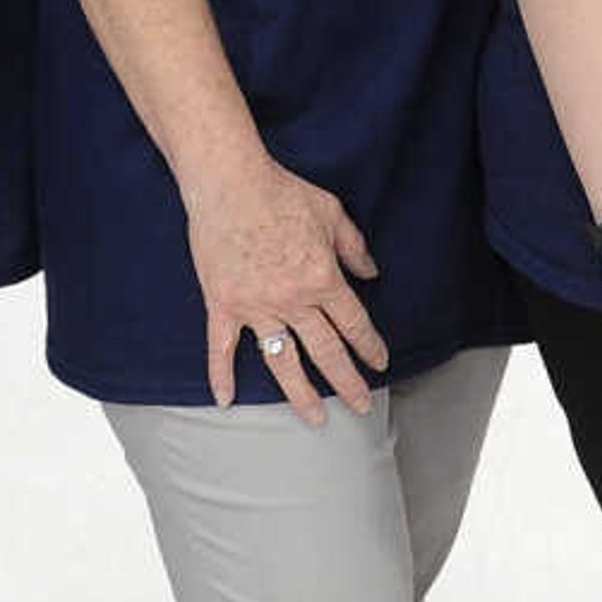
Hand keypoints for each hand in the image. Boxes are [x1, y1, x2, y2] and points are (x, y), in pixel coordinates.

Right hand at [186, 153, 386, 425]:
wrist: (229, 182)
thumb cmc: (282, 191)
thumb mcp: (332, 213)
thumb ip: (354, 247)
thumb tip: (373, 273)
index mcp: (323, 279)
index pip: (354, 324)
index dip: (370, 346)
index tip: (380, 363)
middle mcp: (293, 300)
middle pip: (326, 352)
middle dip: (346, 382)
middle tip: (360, 406)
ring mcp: (256, 307)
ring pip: (282, 362)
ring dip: (301, 394)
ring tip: (315, 420)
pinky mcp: (223, 304)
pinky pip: (221, 348)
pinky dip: (221, 375)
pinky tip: (225, 401)